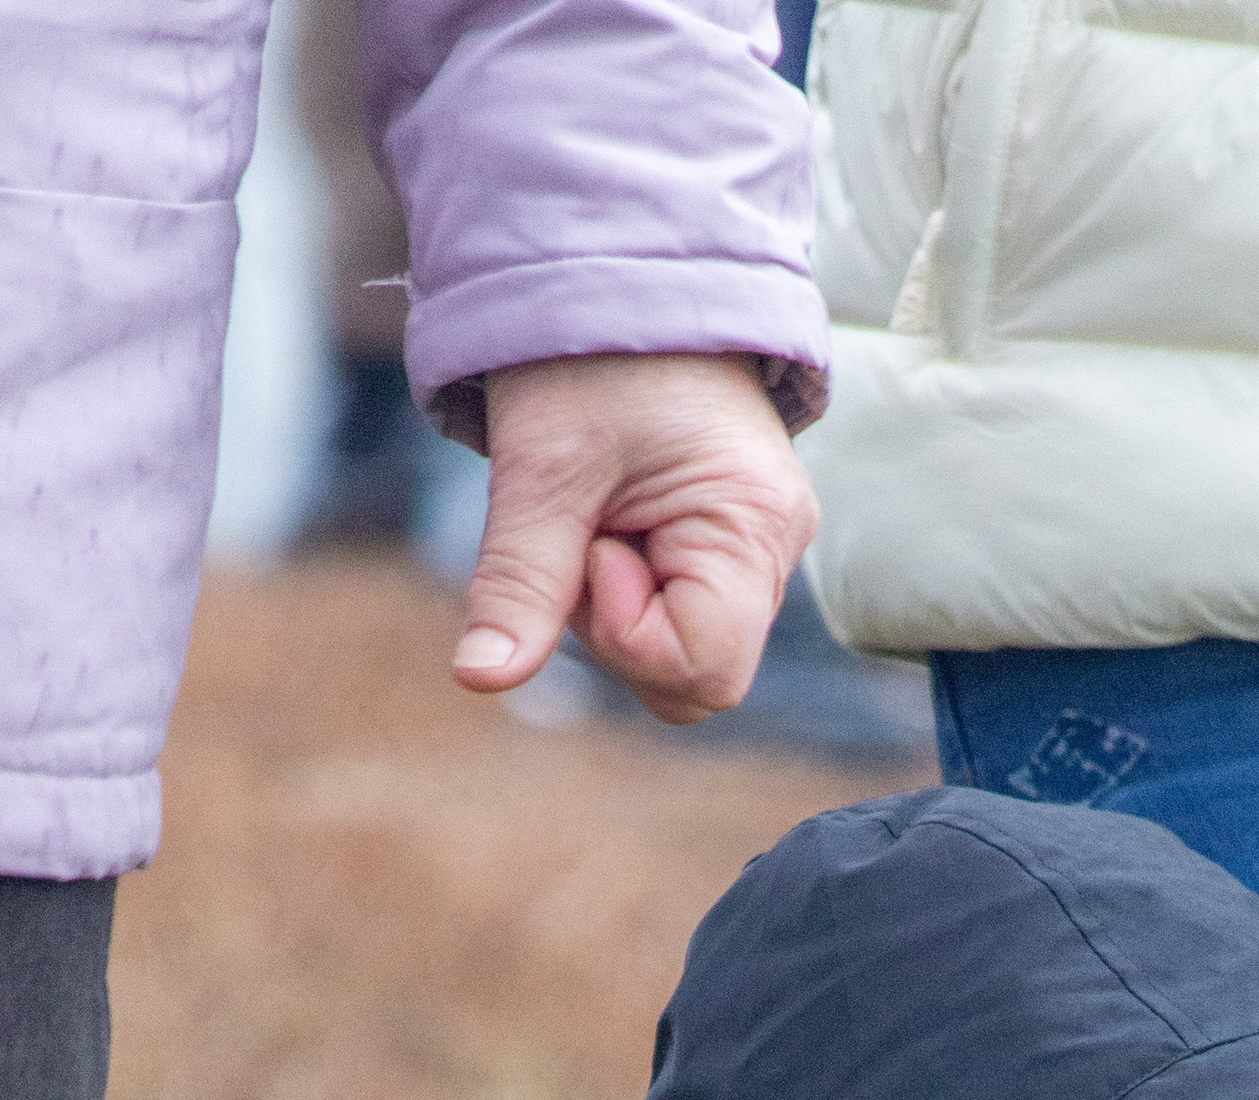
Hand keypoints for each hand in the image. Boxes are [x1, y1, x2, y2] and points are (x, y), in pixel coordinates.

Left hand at [450, 354, 815, 724]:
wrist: (620, 263)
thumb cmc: (588, 349)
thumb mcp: (542, 469)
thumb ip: (519, 583)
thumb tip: (480, 677)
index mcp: (751, 526)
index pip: (702, 672)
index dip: (625, 637)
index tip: (591, 545)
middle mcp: (777, 547)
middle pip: (693, 678)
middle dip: (617, 628)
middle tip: (585, 530)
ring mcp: (762, 548)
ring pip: (682, 652)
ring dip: (617, 607)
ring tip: (600, 512)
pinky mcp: (735, 540)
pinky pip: (680, 612)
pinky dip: (630, 586)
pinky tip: (617, 519)